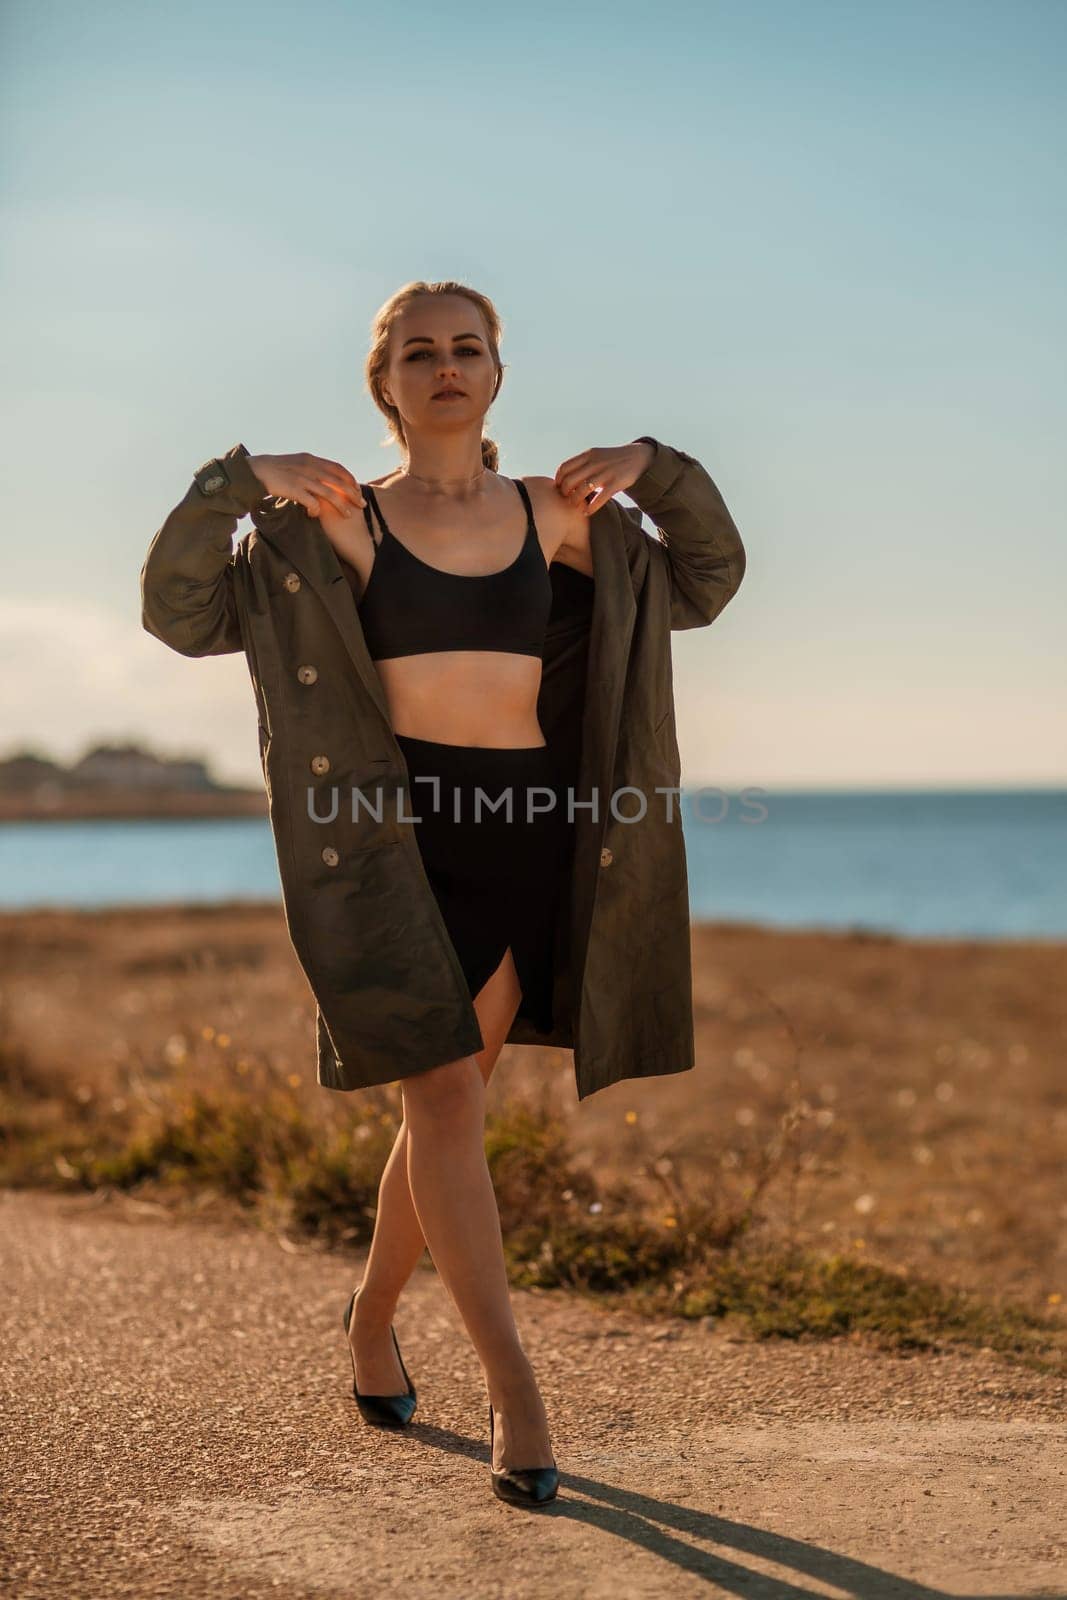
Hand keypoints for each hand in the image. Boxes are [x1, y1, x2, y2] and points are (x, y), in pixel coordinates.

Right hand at [246, 452, 365, 516]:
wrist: (255, 471)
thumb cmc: (275, 470)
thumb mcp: (296, 463)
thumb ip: (310, 469)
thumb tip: (323, 479)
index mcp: (311, 459)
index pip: (338, 468)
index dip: (350, 479)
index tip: (357, 490)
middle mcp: (310, 467)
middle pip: (339, 482)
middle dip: (353, 494)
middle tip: (361, 504)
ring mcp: (302, 478)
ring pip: (330, 494)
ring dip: (341, 506)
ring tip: (349, 515)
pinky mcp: (294, 490)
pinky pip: (312, 503)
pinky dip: (317, 510)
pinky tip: (315, 515)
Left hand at [553, 440, 654, 516]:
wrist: (637, 458)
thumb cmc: (612, 460)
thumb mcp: (596, 456)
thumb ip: (581, 464)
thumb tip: (562, 479)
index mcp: (588, 455)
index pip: (564, 468)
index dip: (558, 481)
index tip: (560, 489)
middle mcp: (595, 463)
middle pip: (569, 481)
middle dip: (565, 493)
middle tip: (568, 499)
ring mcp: (605, 473)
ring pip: (582, 490)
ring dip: (576, 501)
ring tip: (576, 506)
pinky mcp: (615, 483)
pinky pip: (599, 499)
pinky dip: (591, 508)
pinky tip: (587, 512)